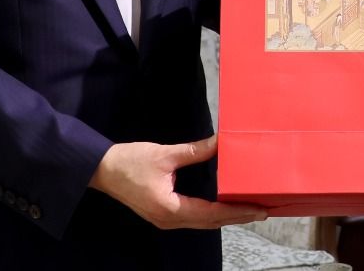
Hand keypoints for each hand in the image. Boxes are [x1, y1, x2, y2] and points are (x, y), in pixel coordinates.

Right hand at [88, 137, 265, 229]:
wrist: (101, 169)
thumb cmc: (130, 162)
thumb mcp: (165, 154)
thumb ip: (195, 151)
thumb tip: (221, 141)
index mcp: (170, 208)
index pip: (211, 213)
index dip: (236, 211)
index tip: (258, 208)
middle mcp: (169, 219)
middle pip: (210, 222)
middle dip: (237, 216)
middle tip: (263, 210)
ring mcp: (165, 219)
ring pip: (202, 222)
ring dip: (226, 217)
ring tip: (248, 208)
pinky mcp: (163, 213)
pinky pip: (193, 218)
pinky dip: (212, 214)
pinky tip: (224, 206)